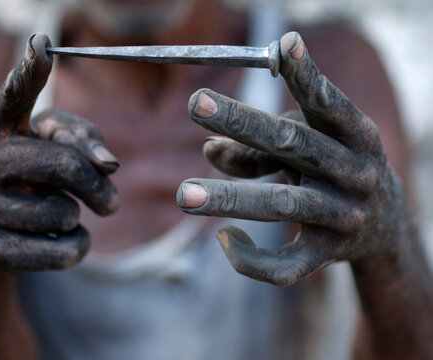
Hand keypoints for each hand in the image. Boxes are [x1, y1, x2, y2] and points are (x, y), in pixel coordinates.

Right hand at [0, 33, 118, 270]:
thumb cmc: (33, 180)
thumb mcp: (55, 149)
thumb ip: (86, 141)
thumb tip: (110, 164)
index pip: (15, 96)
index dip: (30, 72)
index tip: (43, 45)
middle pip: (68, 167)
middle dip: (99, 188)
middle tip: (109, 202)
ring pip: (67, 214)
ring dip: (78, 218)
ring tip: (58, 216)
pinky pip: (66, 251)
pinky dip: (77, 247)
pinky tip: (56, 241)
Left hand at [177, 32, 409, 285]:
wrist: (384, 226)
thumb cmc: (332, 171)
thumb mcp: (306, 150)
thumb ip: (256, 147)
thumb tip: (208, 149)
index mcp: (355, 135)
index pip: (329, 103)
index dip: (307, 75)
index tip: (283, 45)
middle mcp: (354, 173)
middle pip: (294, 145)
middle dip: (243, 123)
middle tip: (195, 102)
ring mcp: (343, 217)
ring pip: (282, 206)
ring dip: (230, 197)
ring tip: (183, 194)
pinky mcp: (328, 255)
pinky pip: (285, 265)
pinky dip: (249, 257)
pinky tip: (224, 238)